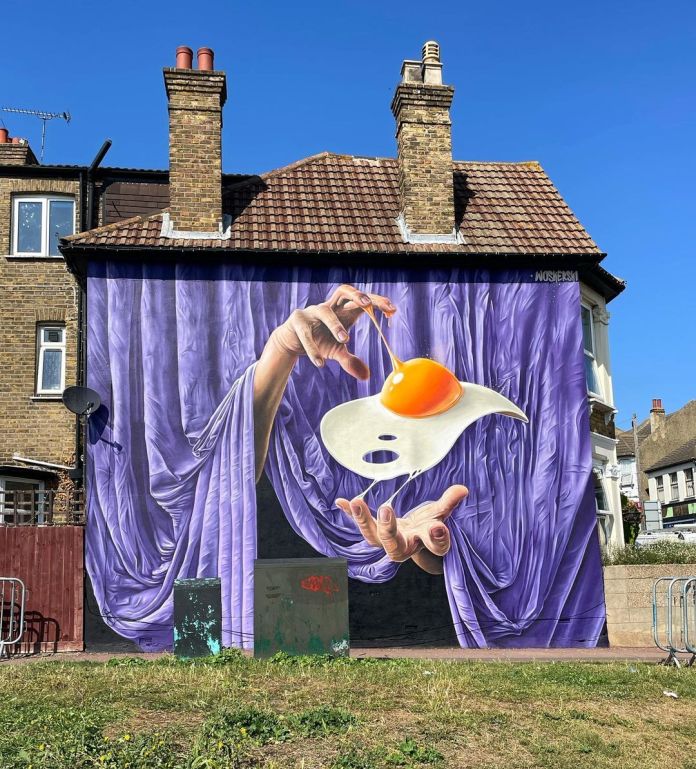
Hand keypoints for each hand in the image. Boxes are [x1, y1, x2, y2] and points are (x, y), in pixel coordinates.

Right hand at [269, 284, 395, 379]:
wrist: (291, 342)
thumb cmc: (319, 342)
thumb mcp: (336, 351)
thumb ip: (350, 361)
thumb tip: (366, 376)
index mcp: (342, 311)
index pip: (361, 300)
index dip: (376, 302)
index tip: (392, 309)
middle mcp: (329, 307)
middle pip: (343, 291)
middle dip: (357, 295)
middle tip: (368, 305)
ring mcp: (311, 312)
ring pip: (325, 311)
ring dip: (335, 325)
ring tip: (345, 340)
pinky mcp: (297, 321)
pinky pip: (306, 333)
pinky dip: (313, 348)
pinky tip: (320, 362)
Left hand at [336, 485, 467, 574]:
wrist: (414, 538)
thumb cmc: (428, 526)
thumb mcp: (440, 514)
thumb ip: (449, 502)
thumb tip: (463, 489)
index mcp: (424, 542)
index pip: (433, 545)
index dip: (437, 539)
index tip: (439, 527)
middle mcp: (403, 545)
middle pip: (394, 546)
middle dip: (388, 529)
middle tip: (386, 508)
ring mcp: (386, 540)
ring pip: (372, 537)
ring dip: (362, 519)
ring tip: (357, 500)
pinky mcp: (373, 531)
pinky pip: (359, 524)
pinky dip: (349, 514)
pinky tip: (340, 501)